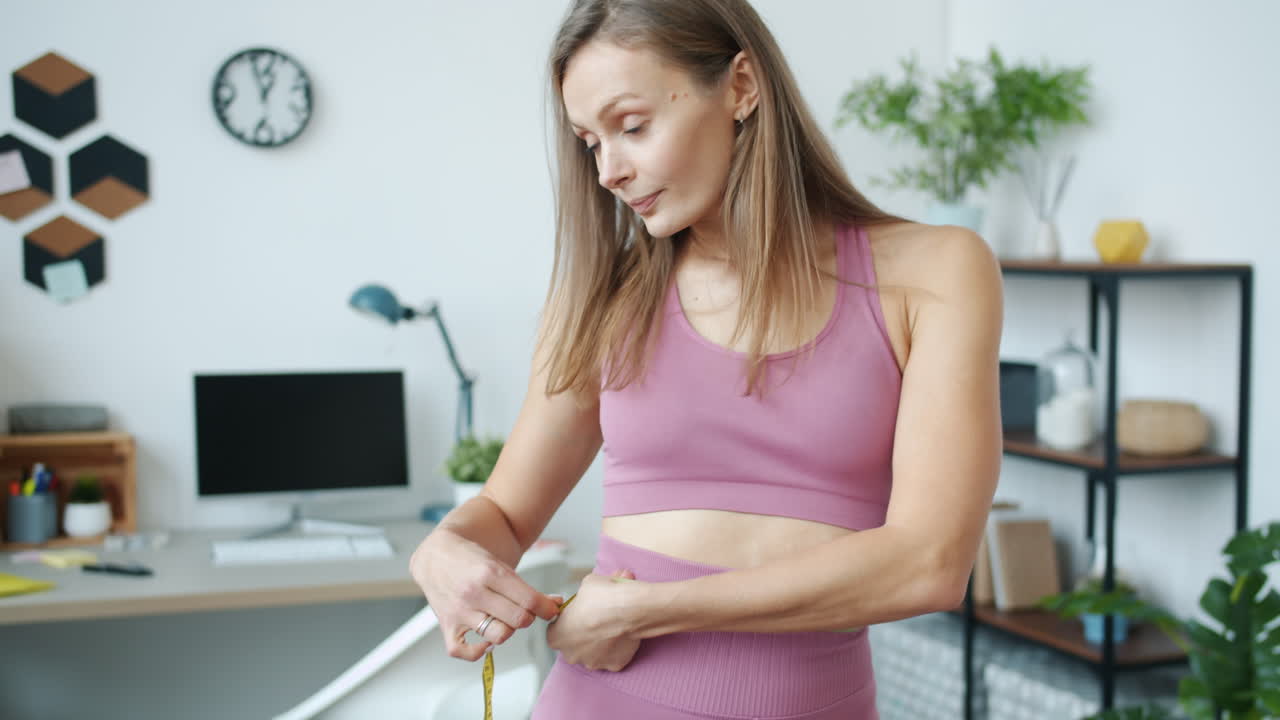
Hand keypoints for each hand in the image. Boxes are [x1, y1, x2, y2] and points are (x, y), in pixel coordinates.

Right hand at [409, 527, 561, 661]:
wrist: (435, 557)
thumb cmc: (472, 560)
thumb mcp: (500, 565)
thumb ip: (525, 588)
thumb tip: (556, 603)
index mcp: (490, 572)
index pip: (529, 599)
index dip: (547, 608)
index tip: (551, 610)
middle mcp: (474, 593)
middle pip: (518, 619)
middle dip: (528, 617)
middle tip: (525, 611)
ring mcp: (459, 611)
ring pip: (498, 635)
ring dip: (508, 631)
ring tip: (505, 621)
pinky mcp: (447, 625)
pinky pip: (463, 651)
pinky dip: (477, 651)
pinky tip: (485, 640)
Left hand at [547, 569, 641, 671]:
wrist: (629, 609)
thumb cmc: (603, 598)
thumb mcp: (586, 585)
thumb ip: (583, 595)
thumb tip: (592, 590)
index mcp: (557, 636)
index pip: (555, 630)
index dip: (567, 620)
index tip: (577, 613)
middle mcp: (571, 654)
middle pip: (574, 645)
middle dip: (583, 634)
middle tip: (595, 619)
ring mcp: (593, 663)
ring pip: (593, 654)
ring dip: (599, 643)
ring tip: (611, 626)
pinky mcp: (613, 665)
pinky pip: (613, 657)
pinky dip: (617, 648)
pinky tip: (622, 634)